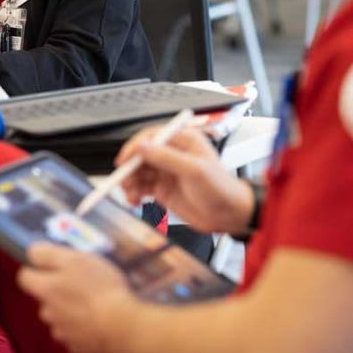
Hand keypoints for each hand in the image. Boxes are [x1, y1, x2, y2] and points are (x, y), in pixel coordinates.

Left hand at [17, 243, 135, 352]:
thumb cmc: (99, 289)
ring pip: (60, 316)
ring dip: (72, 309)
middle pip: (45, 297)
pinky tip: (99, 319)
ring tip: (95, 301)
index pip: (25, 277)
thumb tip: (31, 252)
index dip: (37, 268)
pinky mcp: (77, 346)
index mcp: (45, 289)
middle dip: (59, 289)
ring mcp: (62, 332)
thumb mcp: (74, 259)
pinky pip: (75, 333)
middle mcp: (48, 312)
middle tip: (82, 281)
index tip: (54, 264)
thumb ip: (47, 254)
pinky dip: (83, 326)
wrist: (120, 326)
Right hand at [117, 126, 254, 234]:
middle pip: (142, 155)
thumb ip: (167, 157)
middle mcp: (173, 154)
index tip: (124, 160)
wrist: (229, 215)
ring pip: (139, 172)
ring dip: (131, 182)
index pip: (152, 136)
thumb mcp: (194, 171)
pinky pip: (142, 187)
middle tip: (123, 182)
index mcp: (183, 141)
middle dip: (130, 168)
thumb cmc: (221, 189)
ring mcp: (167, 171)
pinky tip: (136, 200)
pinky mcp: (163, 189)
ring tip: (131, 195)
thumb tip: (143, 146)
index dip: (136, 147)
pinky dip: (135, 193)